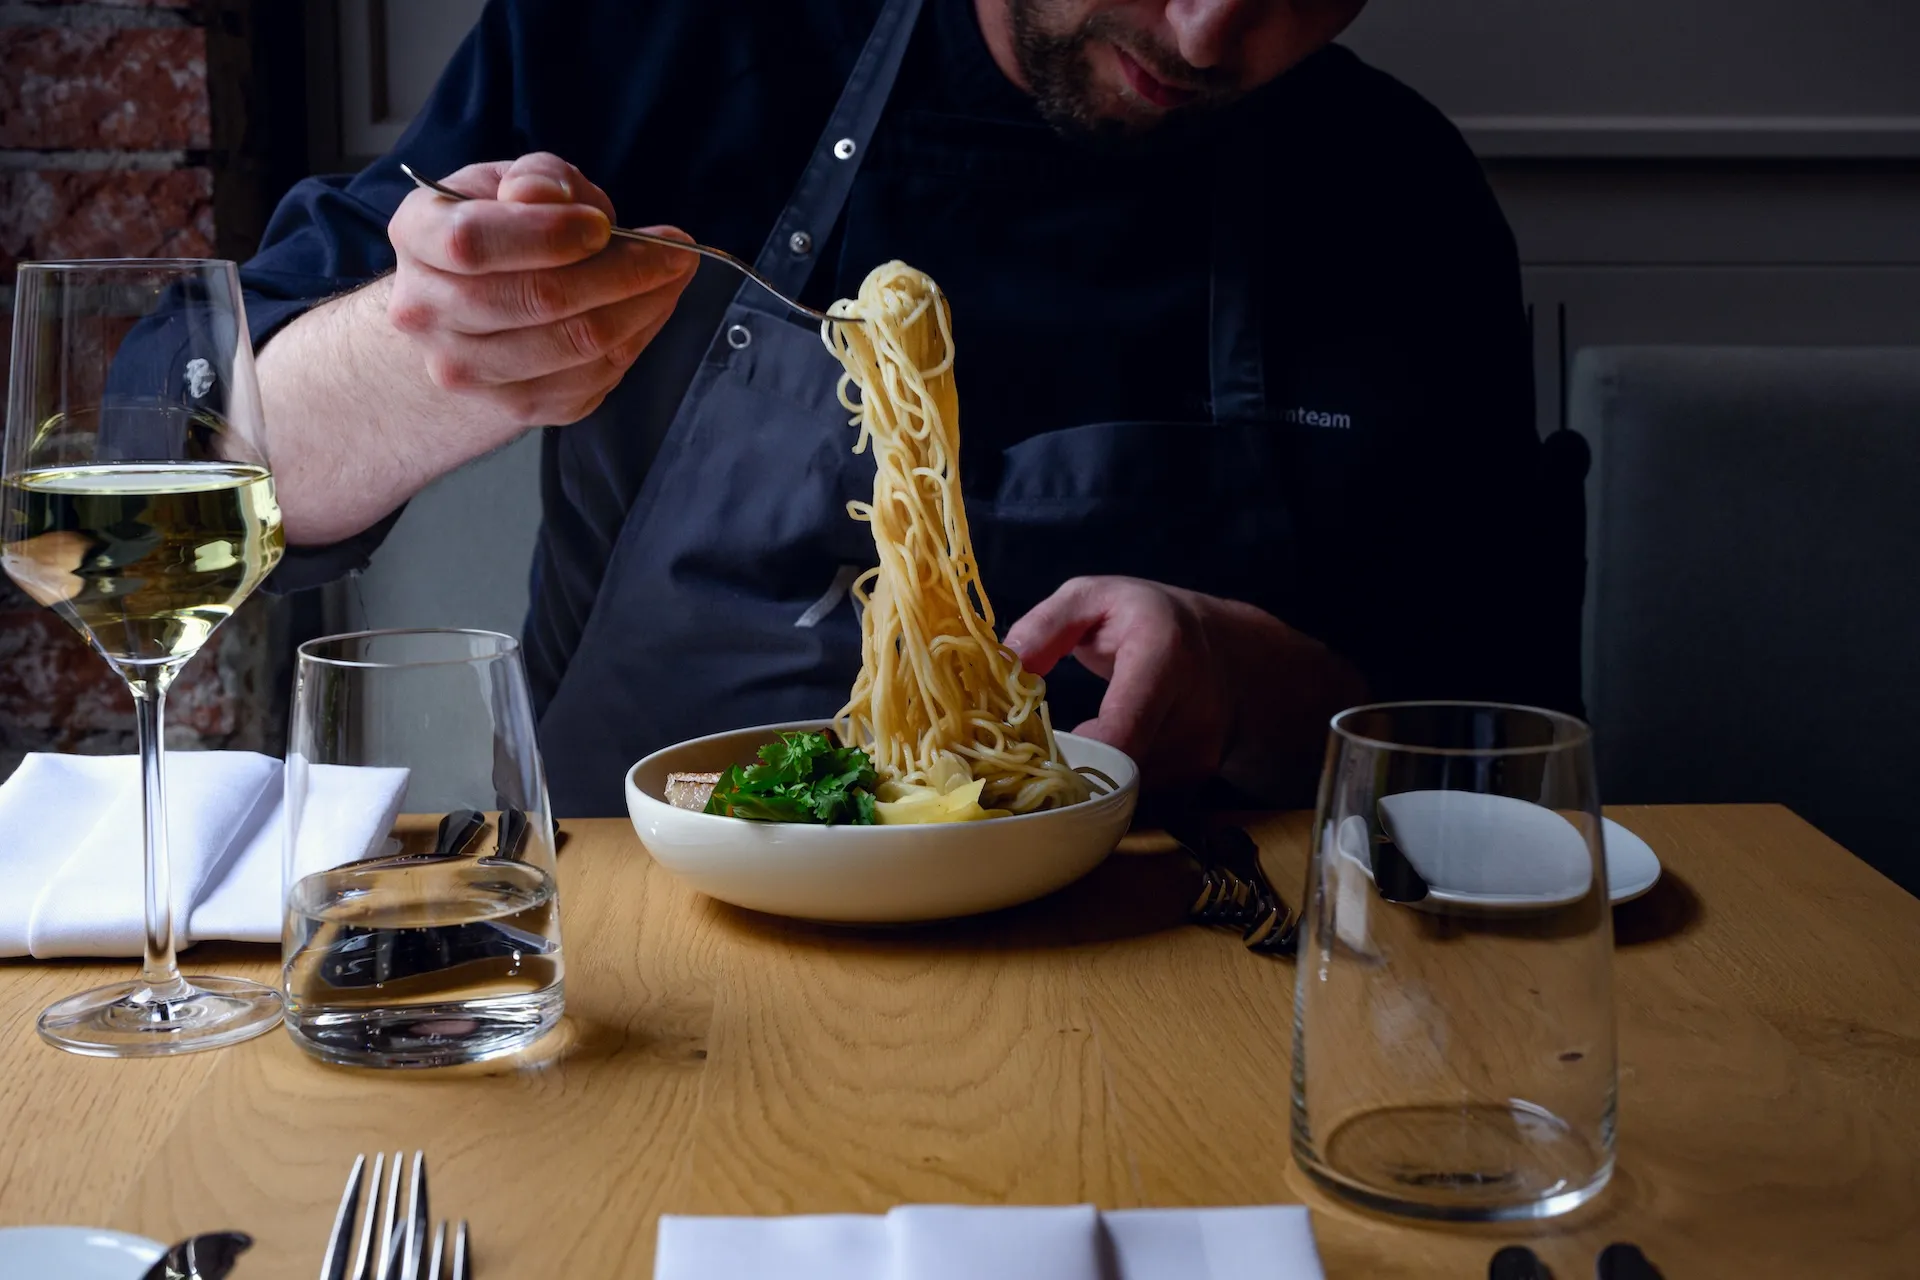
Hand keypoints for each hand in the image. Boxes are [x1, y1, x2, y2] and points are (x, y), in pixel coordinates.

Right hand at [385, 152, 696, 429]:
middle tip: (674, 250)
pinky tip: (651, 308)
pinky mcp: (516, 407)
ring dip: (642, 307)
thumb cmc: (500, 230)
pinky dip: (636, 339)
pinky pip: (592, 378)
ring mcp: (467, 370)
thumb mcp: (511, 181)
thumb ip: (536, 177)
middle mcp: (427, 313)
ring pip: (574, 345)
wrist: (469, 309)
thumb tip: (546, 194)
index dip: (550, 234)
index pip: (474, 242)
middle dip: (622, 272)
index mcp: (417, 238)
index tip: (604, 225)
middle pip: (537, 300)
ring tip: (672, 274)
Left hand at [1005, 577, 1234, 785]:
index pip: (1123, 727)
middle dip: (1073, 772)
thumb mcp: (1094, 598)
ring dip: (1090, 780)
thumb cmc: (1148, 618)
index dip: (1077, 753)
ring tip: (1068, 753)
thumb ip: (1045, 626)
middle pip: (1120, 772)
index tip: (1038, 751)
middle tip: (1035, 760)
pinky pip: (1139, 799)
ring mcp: (1200, 756)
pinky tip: (1098, 763)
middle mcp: (1194, 713)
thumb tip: (1004, 667)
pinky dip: (1111, 788)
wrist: (1231, 652)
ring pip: (1126, 791)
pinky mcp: (1196, 783)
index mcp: (1164, 656)